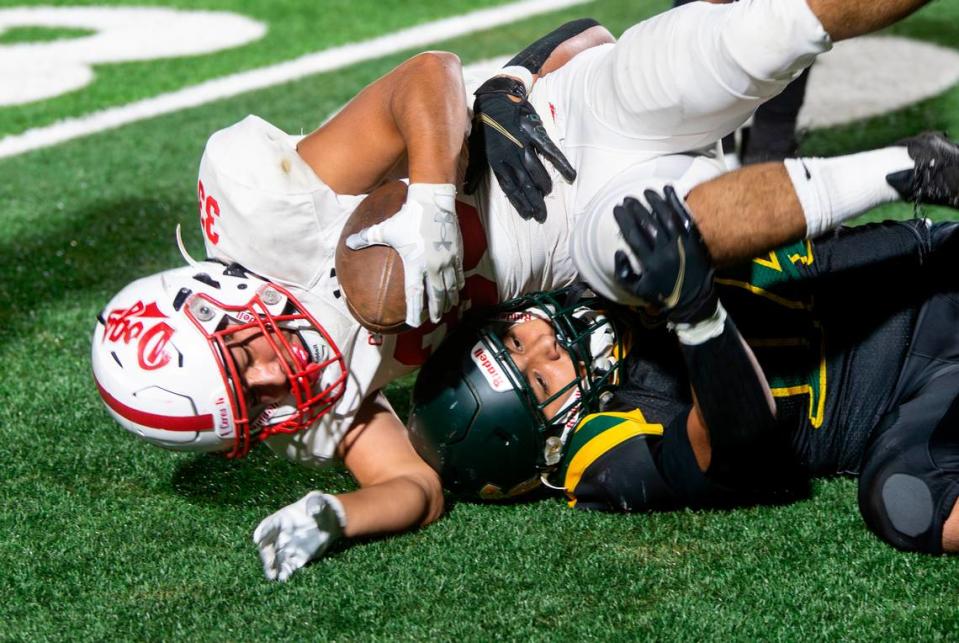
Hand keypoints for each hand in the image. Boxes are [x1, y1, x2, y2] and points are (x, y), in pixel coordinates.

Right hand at [252, 491, 345, 581]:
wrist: (330, 521)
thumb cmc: (320, 506)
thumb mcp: (318, 501)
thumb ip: (315, 504)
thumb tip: (314, 510)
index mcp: (282, 519)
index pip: (269, 524)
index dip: (263, 531)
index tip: (258, 539)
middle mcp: (281, 534)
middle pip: (268, 545)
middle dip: (266, 555)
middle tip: (269, 563)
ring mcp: (288, 547)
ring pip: (276, 558)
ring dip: (273, 567)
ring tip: (272, 576)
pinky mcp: (297, 557)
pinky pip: (288, 565)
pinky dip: (285, 572)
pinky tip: (284, 578)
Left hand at [346, 183, 464, 325]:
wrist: (432, 203)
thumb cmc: (407, 218)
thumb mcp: (384, 229)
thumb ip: (366, 238)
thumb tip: (349, 243)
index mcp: (415, 265)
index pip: (415, 294)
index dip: (414, 311)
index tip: (413, 322)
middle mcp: (432, 266)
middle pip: (436, 295)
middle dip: (435, 310)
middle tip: (433, 320)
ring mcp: (446, 261)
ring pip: (450, 287)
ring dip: (448, 300)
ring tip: (446, 308)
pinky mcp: (456, 253)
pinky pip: (458, 274)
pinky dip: (457, 284)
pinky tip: (457, 290)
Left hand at [464, 75, 575, 221]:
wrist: (496, 96)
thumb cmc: (485, 124)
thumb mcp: (476, 148)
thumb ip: (474, 171)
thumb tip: (467, 190)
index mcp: (496, 160)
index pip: (509, 187)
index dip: (519, 202)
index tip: (528, 215)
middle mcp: (510, 155)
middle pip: (524, 183)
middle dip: (533, 201)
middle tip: (542, 216)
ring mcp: (523, 143)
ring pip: (536, 170)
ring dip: (543, 185)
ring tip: (548, 195)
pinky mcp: (535, 132)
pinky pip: (550, 151)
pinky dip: (561, 164)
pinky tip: (570, 175)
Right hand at [613, 186, 716, 323]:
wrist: (693, 301)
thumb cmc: (662, 295)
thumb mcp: (637, 290)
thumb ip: (623, 272)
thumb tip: (618, 252)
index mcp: (650, 263)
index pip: (633, 235)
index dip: (623, 220)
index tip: (616, 209)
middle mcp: (666, 251)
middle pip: (648, 223)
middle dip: (636, 208)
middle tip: (627, 199)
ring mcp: (682, 244)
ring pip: (667, 216)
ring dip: (655, 201)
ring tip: (646, 192)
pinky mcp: (695, 239)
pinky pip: (685, 217)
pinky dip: (677, 202)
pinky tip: (669, 190)